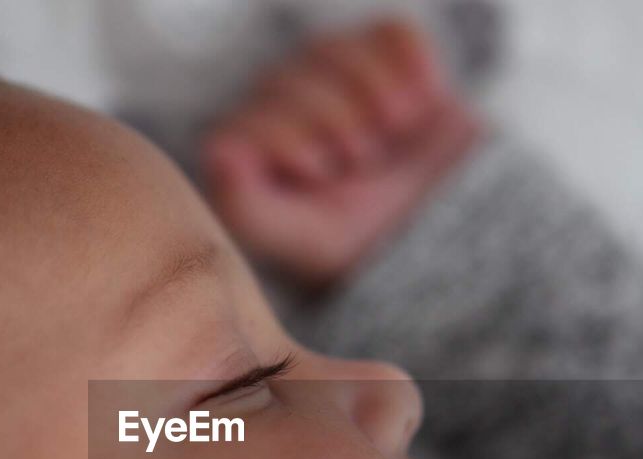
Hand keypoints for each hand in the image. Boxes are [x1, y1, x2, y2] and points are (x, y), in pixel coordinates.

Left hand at [201, 18, 483, 288]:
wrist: (424, 229)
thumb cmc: (347, 238)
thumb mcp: (297, 236)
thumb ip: (245, 204)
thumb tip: (217, 154)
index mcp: (250, 138)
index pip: (257, 115)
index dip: (294, 137)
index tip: (321, 172)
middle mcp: (283, 96)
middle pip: (299, 79)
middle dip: (338, 121)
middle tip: (363, 158)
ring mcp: (332, 69)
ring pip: (343, 52)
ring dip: (376, 93)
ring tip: (394, 130)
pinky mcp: (383, 52)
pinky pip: (395, 35)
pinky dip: (414, 65)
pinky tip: (422, 101)